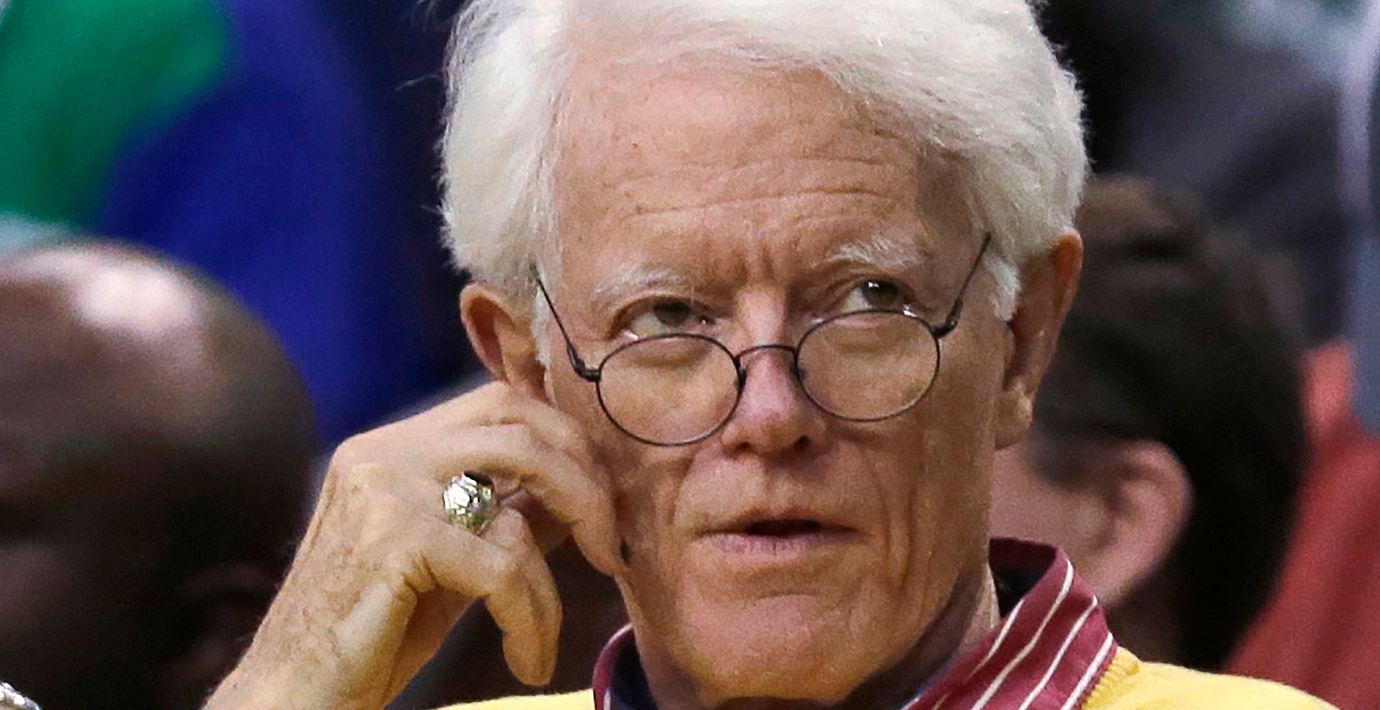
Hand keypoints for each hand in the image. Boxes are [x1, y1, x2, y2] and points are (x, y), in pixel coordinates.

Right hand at [207, 383, 621, 708]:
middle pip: (519, 426)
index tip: (601, 500)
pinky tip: (526, 659)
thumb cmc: (370, 634)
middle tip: (610, 550)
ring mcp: (387, 487)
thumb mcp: (451, 564)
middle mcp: (385, 451)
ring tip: (545, 639)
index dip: (565, 440)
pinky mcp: (398, 538)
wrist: (292, 691)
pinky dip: (530, 621)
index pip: (500, 404)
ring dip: (554, 582)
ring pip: (521, 501)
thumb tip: (581, 495)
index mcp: (392, 446)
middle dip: (584, 485)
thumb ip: (504, 517)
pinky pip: (504, 569)